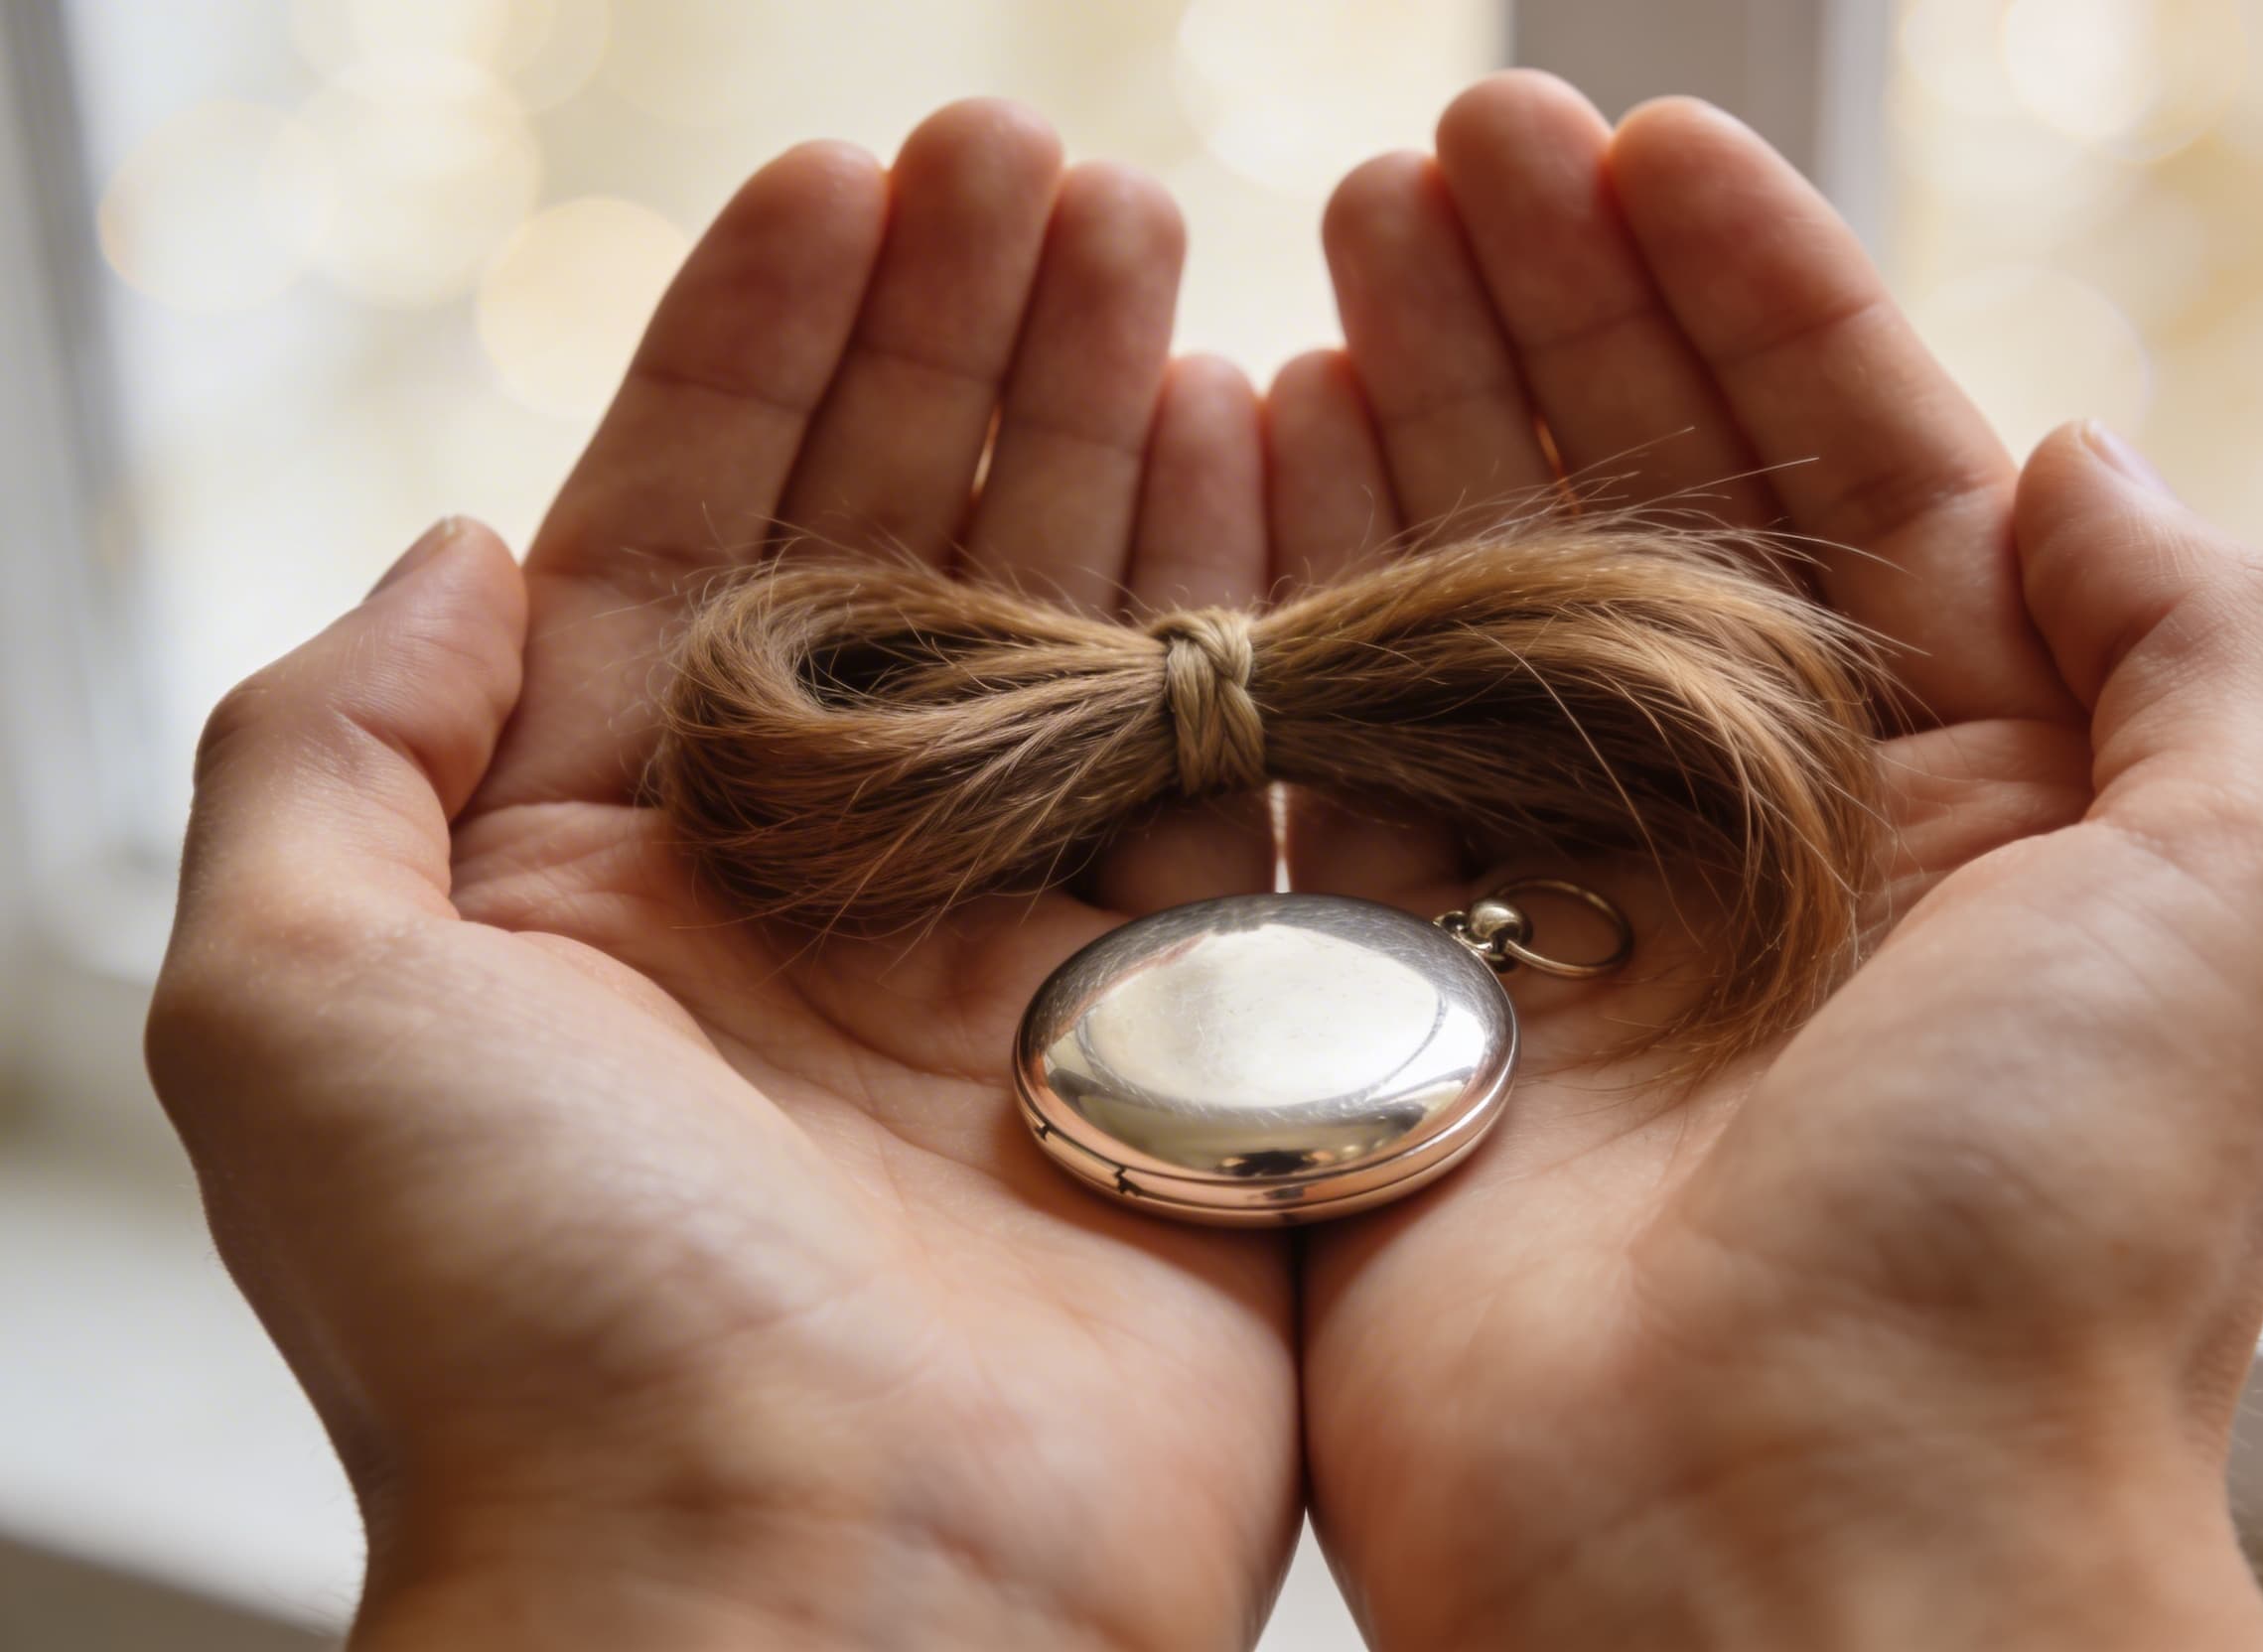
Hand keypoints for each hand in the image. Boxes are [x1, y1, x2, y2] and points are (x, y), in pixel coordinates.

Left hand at [147, 103, 1300, 1651]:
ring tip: (1152, 238)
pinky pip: (1219, 774)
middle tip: (1037, 156)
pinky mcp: (1178, 1035)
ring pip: (1063, 633)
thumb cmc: (526, 1328)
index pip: (682, 537)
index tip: (844, 174)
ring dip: (1102, 429)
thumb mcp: (293, 1003)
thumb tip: (452, 544)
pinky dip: (1239, 605)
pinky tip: (1260, 435)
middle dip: (954, 346)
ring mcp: (1005, 964)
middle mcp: (801, 900)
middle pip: (892, 553)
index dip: (756, 347)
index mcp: (590, 874)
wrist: (809, 1610)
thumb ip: (328, 743)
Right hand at [1278, 74, 2262, 1649]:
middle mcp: (1769, 851)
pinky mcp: (1396, 1011)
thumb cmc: (2040, 1240)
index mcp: (1982, 805)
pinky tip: (1253, 446)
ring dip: (1419, 416)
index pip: (1863, 475)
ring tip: (1349, 241)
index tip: (1639, 147)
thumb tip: (2074, 458)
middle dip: (1562, 317)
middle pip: (1652, 512)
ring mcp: (1567, 928)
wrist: (1788, 1556)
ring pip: (1478, 608)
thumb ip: (2204, 651)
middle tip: (1451, 150)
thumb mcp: (2248, 904)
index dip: (1756, 298)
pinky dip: (1292, 602)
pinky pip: (1330, 761)